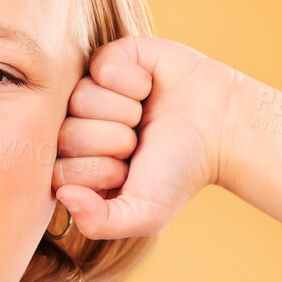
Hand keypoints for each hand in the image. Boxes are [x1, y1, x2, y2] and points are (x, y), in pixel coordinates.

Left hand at [52, 36, 238, 239]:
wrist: (222, 129)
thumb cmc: (181, 173)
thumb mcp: (144, 213)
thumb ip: (99, 221)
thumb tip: (63, 196)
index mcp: (78, 165)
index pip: (59, 172)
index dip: (99, 172)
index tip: (128, 171)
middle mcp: (77, 126)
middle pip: (66, 133)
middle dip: (114, 141)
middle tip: (140, 141)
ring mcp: (90, 90)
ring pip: (81, 97)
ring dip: (125, 111)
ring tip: (145, 115)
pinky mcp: (110, 59)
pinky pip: (101, 66)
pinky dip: (133, 81)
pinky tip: (149, 87)